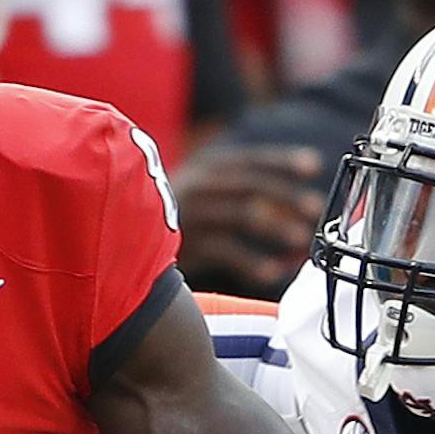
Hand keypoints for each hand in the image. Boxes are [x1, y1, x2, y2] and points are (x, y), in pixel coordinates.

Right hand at [173, 144, 328, 295]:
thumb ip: (241, 195)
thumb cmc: (179, 219)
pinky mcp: (181, 245)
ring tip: (300, 239)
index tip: (314, 165)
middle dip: (285, 194)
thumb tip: (299, 212)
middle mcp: (197, 185)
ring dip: (274, 226)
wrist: (119, 237)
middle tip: (316, 207)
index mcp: (206, 167)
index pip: (250, 160)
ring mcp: (188, 214)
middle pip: (249, 184)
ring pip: (239, 215)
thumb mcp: (204, 194)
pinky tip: (273, 273)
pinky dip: (252, 263)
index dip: (282, 160)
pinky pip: (224, 252)